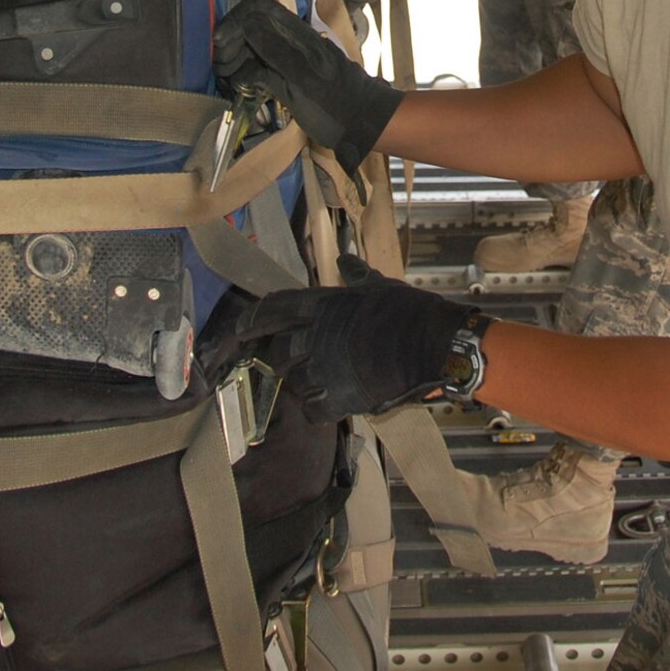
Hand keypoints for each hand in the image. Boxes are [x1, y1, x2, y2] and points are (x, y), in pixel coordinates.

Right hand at [214, 0, 401, 168]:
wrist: (364, 125)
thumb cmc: (337, 103)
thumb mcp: (305, 78)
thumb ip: (277, 50)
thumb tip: (247, 25)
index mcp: (295, 34)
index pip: (256, 8)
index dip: (234, 20)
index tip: (221, 44)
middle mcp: (288, 42)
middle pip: (248, 29)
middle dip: (231, 45)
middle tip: (223, 69)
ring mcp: (286, 62)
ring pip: (251, 51)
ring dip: (235, 63)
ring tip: (230, 81)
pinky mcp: (285, 81)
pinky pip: (259, 72)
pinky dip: (246, 78)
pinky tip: (241, 91)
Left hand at [237, 258, 484, 421]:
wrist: (431, 345)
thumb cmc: (408, 312)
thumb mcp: (379, 286)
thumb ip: (356, 276)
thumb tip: (345, 260)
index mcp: (322, 306)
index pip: (273, 310)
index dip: (251, 322)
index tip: (238, 332)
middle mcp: (315, 337)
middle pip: (278, 353)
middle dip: (280, 360)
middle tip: (290, 363)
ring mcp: (324, 370)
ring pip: (294, 384)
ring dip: (302, 385)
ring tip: (320, 382)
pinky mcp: (339, 398)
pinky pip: (312, 410)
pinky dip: (316, 409)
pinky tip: (327, 405)